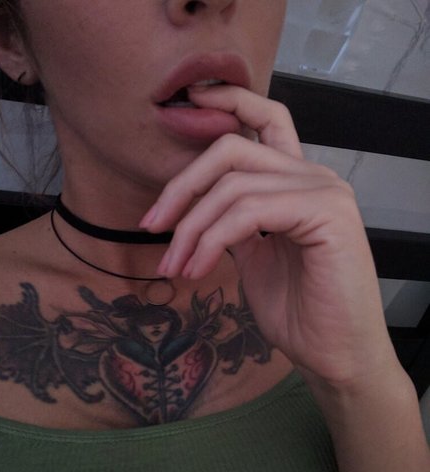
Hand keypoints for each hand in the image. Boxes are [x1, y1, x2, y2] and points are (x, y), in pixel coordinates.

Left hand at [140, 85, 397, 388]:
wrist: (334, 354)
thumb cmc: (297, 311)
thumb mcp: (255, 258)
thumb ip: (235, 223)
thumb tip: (200, 207)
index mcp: (298, 182)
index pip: (266, 120)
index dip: (229, 102)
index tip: (188, 102)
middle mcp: (314, 177)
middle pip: (231, 150)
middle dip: (182, 186)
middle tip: (153, 226)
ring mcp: (324, 191)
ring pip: (234, 184)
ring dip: (192, 228)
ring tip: (175, 267)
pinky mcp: (327, 213)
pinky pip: (250, 211)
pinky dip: (212, 239)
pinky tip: (197, 268)